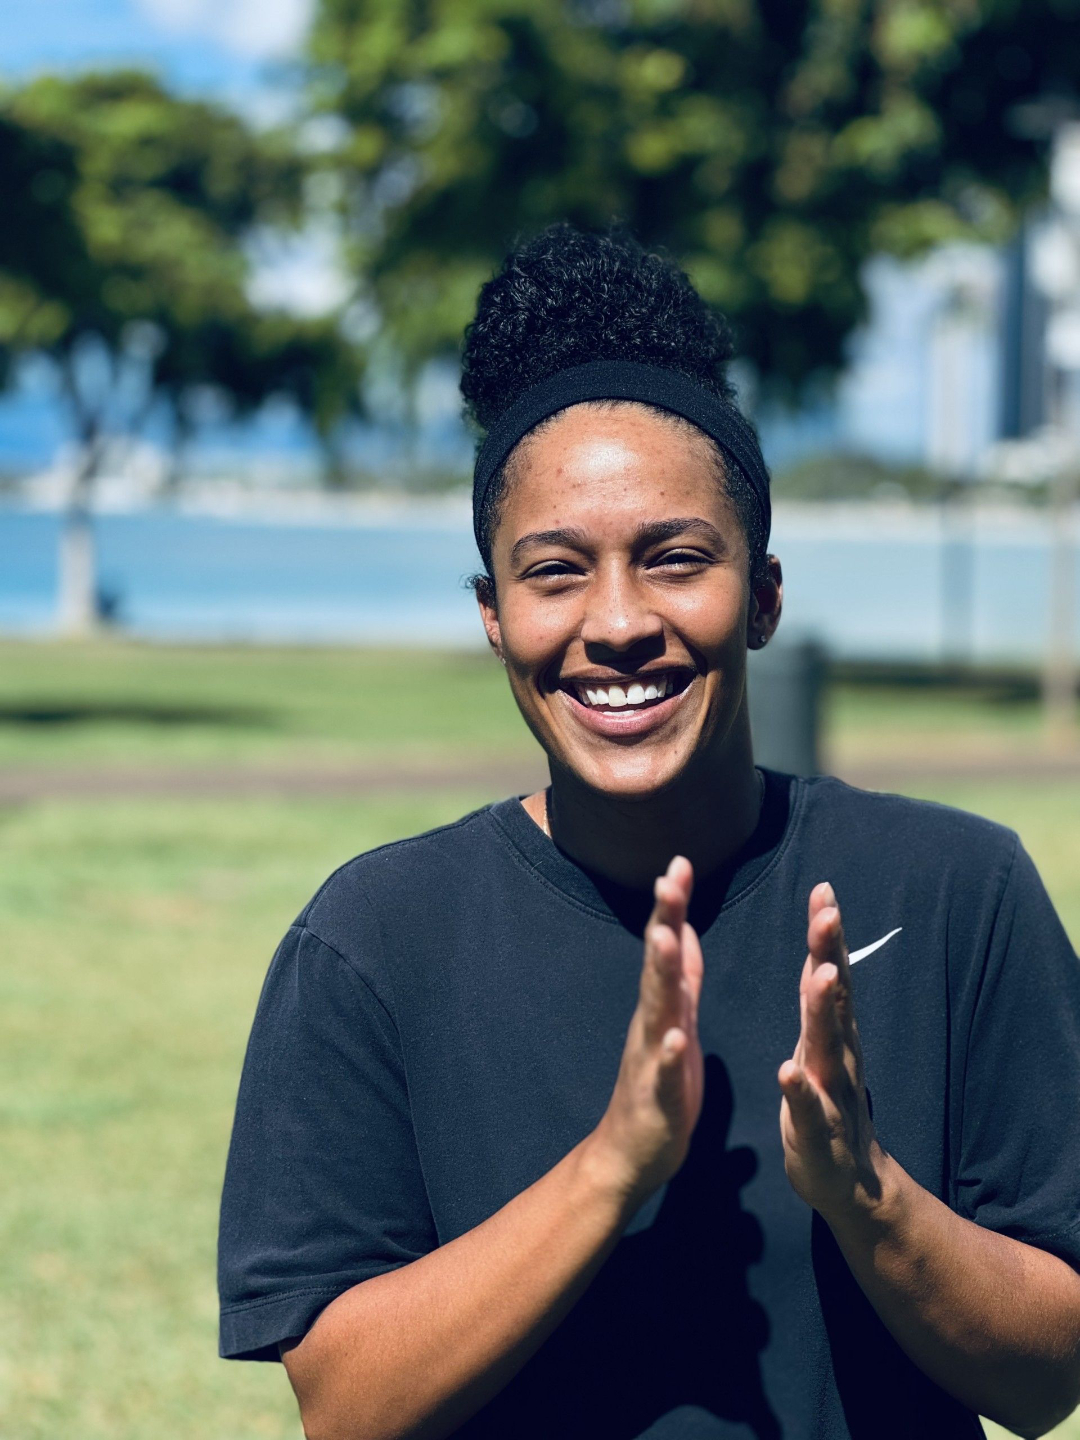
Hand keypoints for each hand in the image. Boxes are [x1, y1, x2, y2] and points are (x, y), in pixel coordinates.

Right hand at [589, 856, 704, 1206]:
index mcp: (663, 1007)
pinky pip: (665, 1074)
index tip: (679, 860)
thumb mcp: (676, 1022)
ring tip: (668, 938)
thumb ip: (681, 977)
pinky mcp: (659, 1099)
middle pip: (657, 965)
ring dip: (661, 974)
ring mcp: (651, 1060)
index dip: (672, 905)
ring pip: (657, 1010)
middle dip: (664, 921)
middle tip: (668, 878)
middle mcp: (651, 1024)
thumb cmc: (659, 1087)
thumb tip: (682, 928)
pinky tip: (676, 1038)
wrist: (629, 1156)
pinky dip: (670, 1054)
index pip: (666, 946)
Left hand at [778, 882, 884, 1221]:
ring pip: (828, 1047)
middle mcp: (838, 1056)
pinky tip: (788, 1072)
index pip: (829, 972)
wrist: (849, 1186)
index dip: (827, 932)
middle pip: (834, 996)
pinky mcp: (817, 1134)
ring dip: (825, 1010)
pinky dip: (799, 1091)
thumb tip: (824, 947)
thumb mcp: (820, 1045)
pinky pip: (808, 1110)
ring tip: (822, 973)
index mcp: (830, 1033)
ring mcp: (831, 1094)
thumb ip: (819, 999)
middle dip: (831, 952)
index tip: (824, 889)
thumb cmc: (825, 1105)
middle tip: (828, 911)